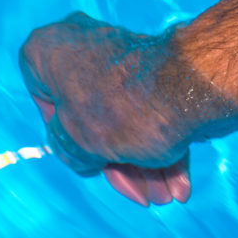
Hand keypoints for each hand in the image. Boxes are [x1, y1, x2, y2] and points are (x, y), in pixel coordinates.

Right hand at [19, 12, 197, 205]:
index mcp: (48, 51)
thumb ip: (67, 148)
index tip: (94, 167)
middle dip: (121, 163)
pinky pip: (148, 107)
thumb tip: (79, 153)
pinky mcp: (155, 65)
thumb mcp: (77, 143)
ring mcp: (120, 53)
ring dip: (144, 162)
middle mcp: (81, 43)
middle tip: (143, 194)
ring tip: (166, 195)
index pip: (47, 107)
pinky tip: (178, 180)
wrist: (190, 89)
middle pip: (93, 117)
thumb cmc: (123, 110)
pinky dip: (160, 142)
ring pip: (124, 116)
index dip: (70, 145)